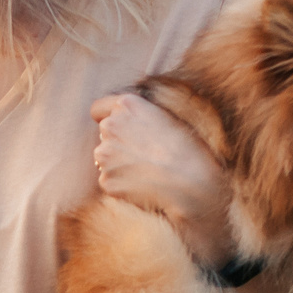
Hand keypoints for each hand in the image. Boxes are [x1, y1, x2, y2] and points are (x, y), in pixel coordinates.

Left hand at [91, 93, 229, 263]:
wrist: (193, 185)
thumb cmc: (190, 151)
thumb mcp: (170, 119)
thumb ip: (142, 115)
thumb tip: (128, 122)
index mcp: (127, 105)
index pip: (99, 109)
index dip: (107, 117)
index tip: (118, 128)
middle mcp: (110, 126)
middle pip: (104, 134)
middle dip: (118, 141)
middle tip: (146, 154)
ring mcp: (105, 154)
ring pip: (105, 158)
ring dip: (119, 163)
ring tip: (147, 171)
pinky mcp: (106, 180)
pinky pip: (109, 181)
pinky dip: (122, 185)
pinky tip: (144, 186)